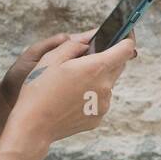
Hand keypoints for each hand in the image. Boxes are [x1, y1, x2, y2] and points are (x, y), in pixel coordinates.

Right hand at [6, 30, 137, 146]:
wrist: (33, 126)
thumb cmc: (39, 90)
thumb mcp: (50, 59)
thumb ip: (72, 45)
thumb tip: (87, 43)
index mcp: (96, 68)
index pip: (126, 49)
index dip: (126, 38)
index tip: (124, 33)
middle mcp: (105, 86)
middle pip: (117, 65)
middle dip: (105, 58)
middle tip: (83, 59)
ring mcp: (103, 104)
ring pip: (106, 83)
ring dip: (94, 79)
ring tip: (69, 84)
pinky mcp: (97, 117)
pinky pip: (98, 100)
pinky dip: (89, 95)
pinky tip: (68, 99)